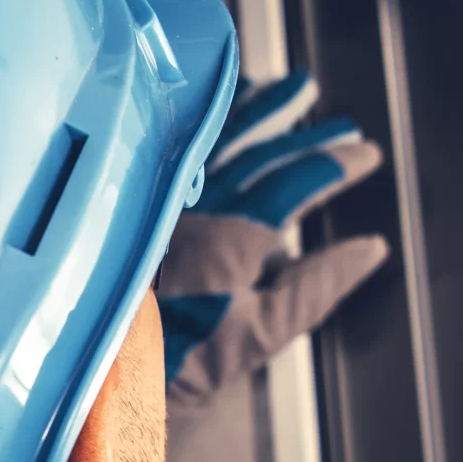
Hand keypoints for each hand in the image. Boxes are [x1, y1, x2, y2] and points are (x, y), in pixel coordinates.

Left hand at [158, 71, 389, 412]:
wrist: (92, 372)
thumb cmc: (171, 362)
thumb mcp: (256, 335)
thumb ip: (315, 288)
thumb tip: (369, 250)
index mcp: (229, 237)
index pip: (295, 183)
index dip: (336, 165)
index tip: (368, 154)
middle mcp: (194, 204)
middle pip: (261, 152)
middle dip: (306, 136)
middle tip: (345, 125)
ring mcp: (161, 198)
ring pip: (216, 137)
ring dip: (258, 111)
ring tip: (289, 89)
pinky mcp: (133, 202)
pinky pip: (176, 145)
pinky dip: (207, 122)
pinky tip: (220, 114)